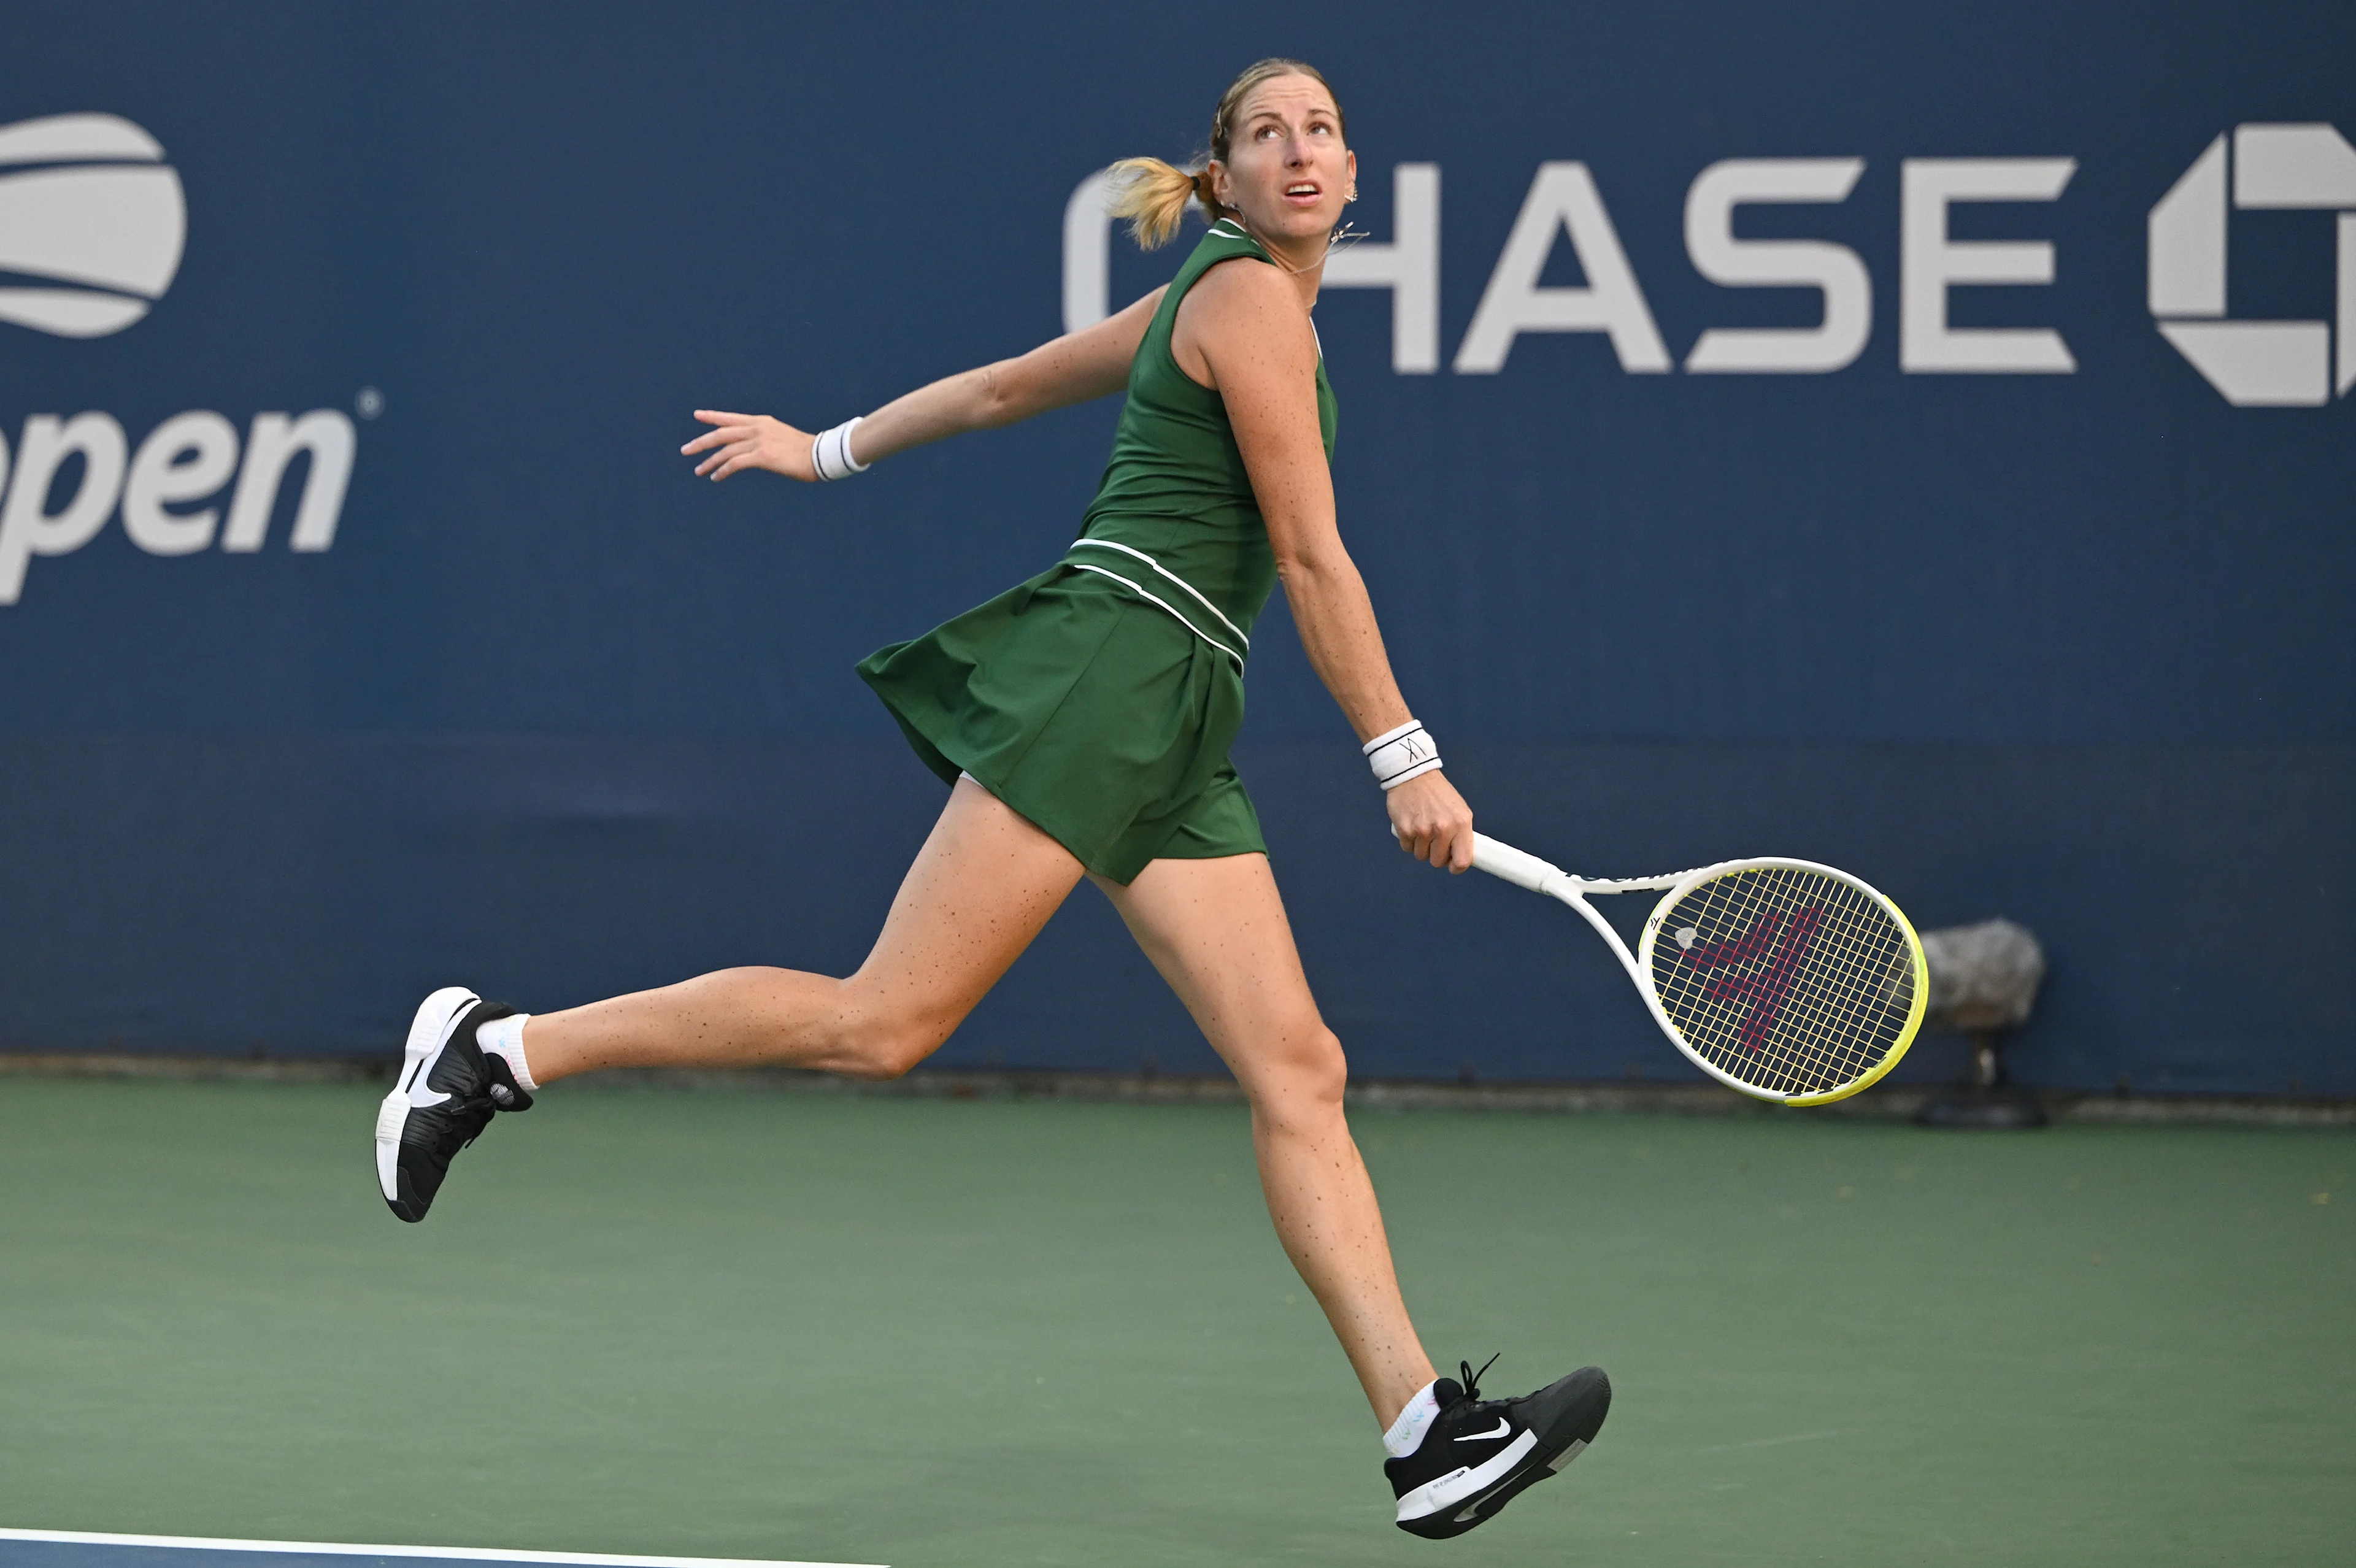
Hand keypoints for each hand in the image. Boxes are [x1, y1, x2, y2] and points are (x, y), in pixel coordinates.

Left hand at [681, 409, 815, 481]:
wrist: (822, 454)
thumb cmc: (806, 451)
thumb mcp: (783, 439)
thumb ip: (766, 440)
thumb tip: (756, 452)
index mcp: (762, 422)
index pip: (731, 418)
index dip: (712, 417)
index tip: (697, 416)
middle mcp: (757, 428)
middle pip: (722, 433)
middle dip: (702, 442)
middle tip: (686, 450)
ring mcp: (759, 441)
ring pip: (725, 450)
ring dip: (709, 462)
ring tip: (698, 470)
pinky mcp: (763, 456)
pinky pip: (735, 463)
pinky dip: (722, 470)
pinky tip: (715, 477)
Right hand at [1387, 770, 1474, 871]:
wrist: (1413, 775)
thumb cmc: (1437, 793)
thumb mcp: (1458, 809)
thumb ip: (1461, 833)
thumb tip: (1459, 857)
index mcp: (1461, 823)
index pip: (1463, 860)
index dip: (1457, 867)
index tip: (1452, 866)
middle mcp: (1443, 828)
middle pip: (1438, 861)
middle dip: (1435, 854)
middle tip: (1433, 839)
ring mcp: (1423, 830)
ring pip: (1421, 856)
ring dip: (1420, 846)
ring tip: (1421, 827)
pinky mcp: (1405, 830)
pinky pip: (1407, 848)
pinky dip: (1408, 840)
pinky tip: (1411, 824)